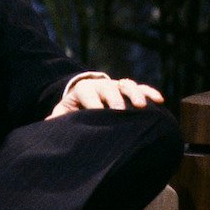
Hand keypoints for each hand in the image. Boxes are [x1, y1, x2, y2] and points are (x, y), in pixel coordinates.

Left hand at [48, 76, 164, 117]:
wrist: (84, 95)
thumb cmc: (74, 109)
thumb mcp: (63, 112)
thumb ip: (57, 118)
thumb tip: (49, 124)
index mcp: (84, 90)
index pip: (89, 94)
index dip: (93, 105)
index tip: (98, 116)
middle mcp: (102, 85)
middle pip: (110, 89)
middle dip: (115, 100)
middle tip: (120, 112)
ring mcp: (116, 85)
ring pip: (127, 85)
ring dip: (136, 94)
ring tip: (142, 106)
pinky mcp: (128, 88)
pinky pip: (141, 88)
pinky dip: (150, 92)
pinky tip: (160, 101)